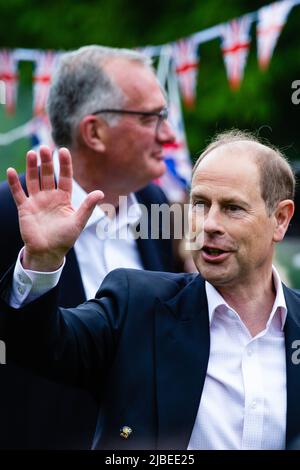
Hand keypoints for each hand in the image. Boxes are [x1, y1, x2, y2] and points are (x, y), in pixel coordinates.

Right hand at [7, 146, 103, 270]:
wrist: (48, 252)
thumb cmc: (65, 238)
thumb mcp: (78, 222)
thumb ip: (88, 207)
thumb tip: (100, 193)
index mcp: (64, 198)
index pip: (64, 177)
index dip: (64, 165)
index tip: (63, 151)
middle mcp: (50, 196)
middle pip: (47, 175)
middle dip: (46, 162)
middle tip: (45, 148)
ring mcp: (36, 201)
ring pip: (33, 180)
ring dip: (32, 167)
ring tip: (32, 153)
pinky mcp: (25, 208)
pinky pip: (18, 193)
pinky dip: (14, 183)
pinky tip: (11, 171)